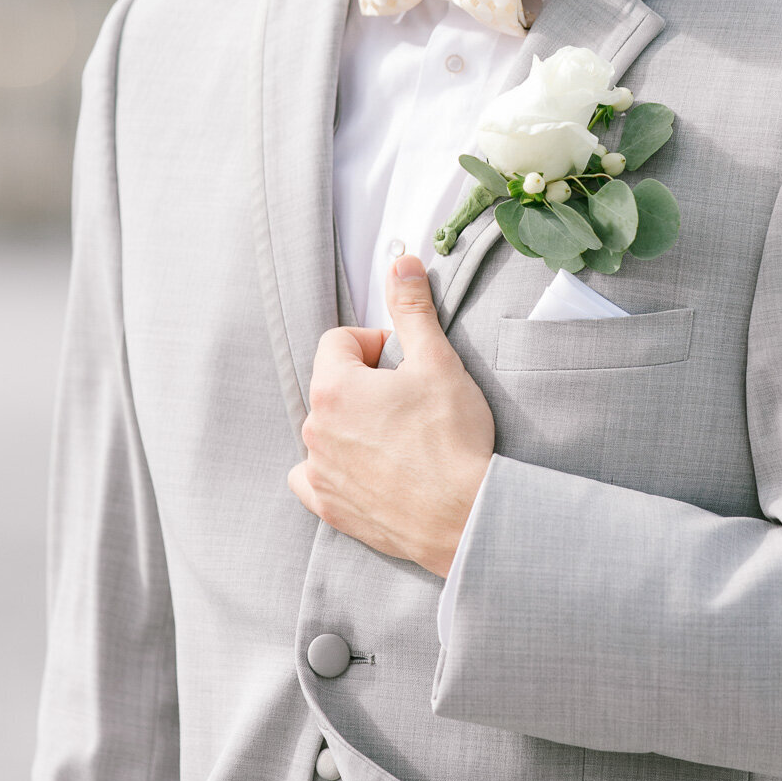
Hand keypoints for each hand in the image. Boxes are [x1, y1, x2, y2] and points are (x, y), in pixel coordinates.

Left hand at [287, 255, 495, 575]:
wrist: (466, 516)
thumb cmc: (453, 440)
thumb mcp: (438, 361)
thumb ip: (413, 309)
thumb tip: (401, 264)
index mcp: (334, 388)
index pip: (338, 341)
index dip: (375, 344)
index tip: (404, 360)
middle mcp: (315, 431)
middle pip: (333, 385)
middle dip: (367, 384)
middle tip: (411, 400)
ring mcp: (320, 472)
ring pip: (327, 430)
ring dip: (355, 425)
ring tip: (401, 438)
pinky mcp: (330, 508)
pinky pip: (315, 477)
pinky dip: (336, 469)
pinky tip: (371, 470)